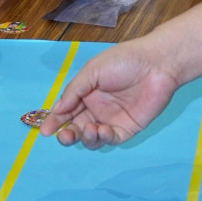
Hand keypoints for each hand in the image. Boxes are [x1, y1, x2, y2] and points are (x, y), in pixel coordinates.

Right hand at [40, 40, 178, 149]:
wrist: (156, 65)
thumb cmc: (123, 61)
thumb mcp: (92, 71)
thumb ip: (74, 91)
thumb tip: (56, 110)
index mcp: (85, 93)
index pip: (65, 110)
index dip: (54, 120)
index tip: (45, 131)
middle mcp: (96, 108)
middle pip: (76, 127)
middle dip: (67, 134)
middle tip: (64, 137)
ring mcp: (111, 119)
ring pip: (91, 137)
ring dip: (85, 138)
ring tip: (90, 129)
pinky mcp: (127, 128)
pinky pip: (111, 139)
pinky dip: (104, 138)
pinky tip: (102, 130)